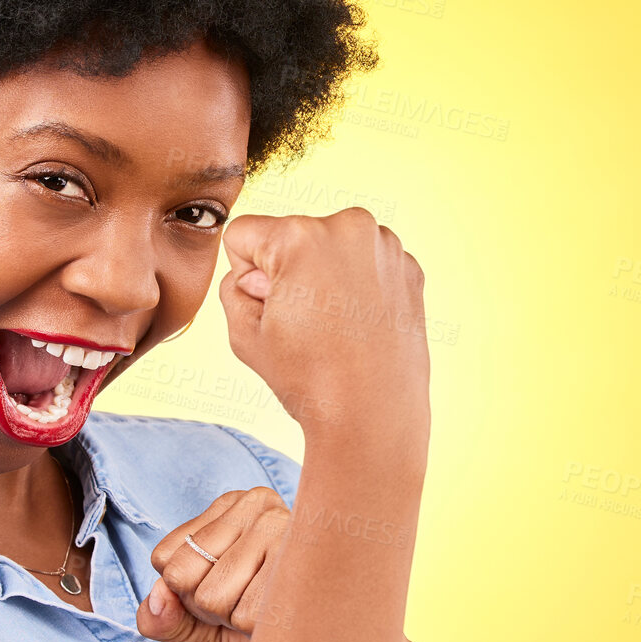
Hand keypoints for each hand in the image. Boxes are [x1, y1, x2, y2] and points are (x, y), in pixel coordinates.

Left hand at [135, 487, 292, 641]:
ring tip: (268, 606)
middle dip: (205, 607)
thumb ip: (165, 617)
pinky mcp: (303, 563)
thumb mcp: (204, 621)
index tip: (224, 588)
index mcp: (231, 504)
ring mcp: (284, 528)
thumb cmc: (265, 621)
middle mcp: (257, 503)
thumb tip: (155, 604)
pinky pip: (243, 616)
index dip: (184, 592)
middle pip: (181, 577)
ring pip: (210, 598)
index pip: (164, 558)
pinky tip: (286, 613)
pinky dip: (257, 631)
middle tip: (246, 601)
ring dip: (232, 619)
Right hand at [218, 206, 429, 455]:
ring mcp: (385, 245)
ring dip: (322, 276)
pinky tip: (358, 324)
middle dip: (287, 272)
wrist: (373, 415)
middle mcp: (348, 225)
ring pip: (328, 247)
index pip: (243, 236)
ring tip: (333, 326)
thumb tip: (254, 273)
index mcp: (300, 235)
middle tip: (304, 324)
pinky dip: (356, 286)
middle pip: (289, 237)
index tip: (271, 309)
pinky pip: (363, 262)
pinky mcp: (408, 266)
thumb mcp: (242, 334)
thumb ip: (231, 288)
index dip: (245, 277)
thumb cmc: (309, 379)